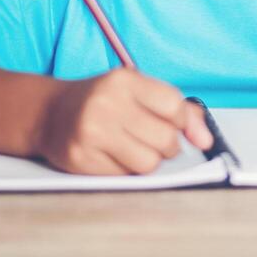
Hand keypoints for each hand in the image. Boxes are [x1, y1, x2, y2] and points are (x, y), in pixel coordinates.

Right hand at [34, 68, 213, 175]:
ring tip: (134, 149)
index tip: (175, 126)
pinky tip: (112, 156)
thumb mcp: (138, 91)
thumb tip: (206, 140)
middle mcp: (106, 103)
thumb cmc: (102, 101)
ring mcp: (91, 132)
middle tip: (153, 140)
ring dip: (148, 161)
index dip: (182, 122)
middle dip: (167, 146)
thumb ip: (179, 110)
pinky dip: (126, 171)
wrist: (50, 113)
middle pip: (165, 140)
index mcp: (124, 80)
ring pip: (148, 164)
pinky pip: (124, 177)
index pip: (174, 106)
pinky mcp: (81, 159)